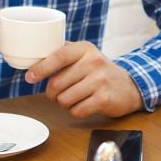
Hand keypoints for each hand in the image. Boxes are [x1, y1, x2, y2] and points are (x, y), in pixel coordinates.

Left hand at [26, 42, 142, 117]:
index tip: (30, 77)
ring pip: (64, 99)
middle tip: (57, 94)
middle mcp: (93, 62)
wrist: (130, 86)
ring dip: (65, 103)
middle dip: (52, 93)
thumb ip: (63, 52)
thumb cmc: (100, 72)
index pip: (59, 56)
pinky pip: (77, 110)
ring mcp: (100, 81)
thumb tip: (34, 54)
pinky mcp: (104, 99)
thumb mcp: (85, 55)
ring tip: (75, 97)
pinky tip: (85, 104)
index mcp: (85, 49)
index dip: (41, 68)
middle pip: (56, 83)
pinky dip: (76, 111)